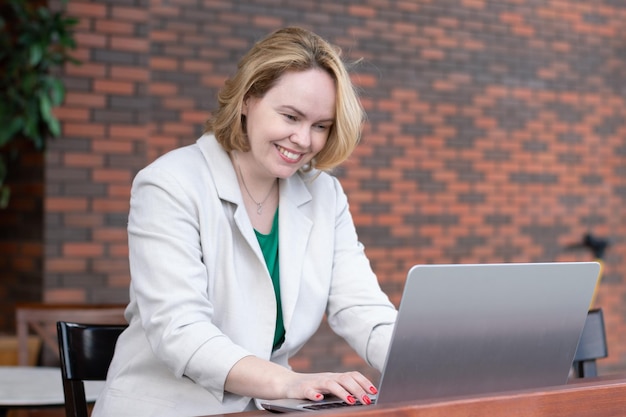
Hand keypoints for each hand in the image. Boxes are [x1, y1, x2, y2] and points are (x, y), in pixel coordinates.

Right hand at [224, 356, 377, 404]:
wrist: (285, 384)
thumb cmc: (312, 388)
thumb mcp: (329, 387)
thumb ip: (343, 389)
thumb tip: (365, 397)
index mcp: (334, 377)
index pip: (352, 375)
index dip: (364, 382)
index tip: (374, 392)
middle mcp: (326, 377)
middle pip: (344, 379)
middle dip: (357, 390)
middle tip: (367, 400)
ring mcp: (314, 383)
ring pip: (330, 384)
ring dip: (341, 392)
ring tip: (350, 401)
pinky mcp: (301, 390)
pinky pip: (308, 391)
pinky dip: (314, 394)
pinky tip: (319, 399)